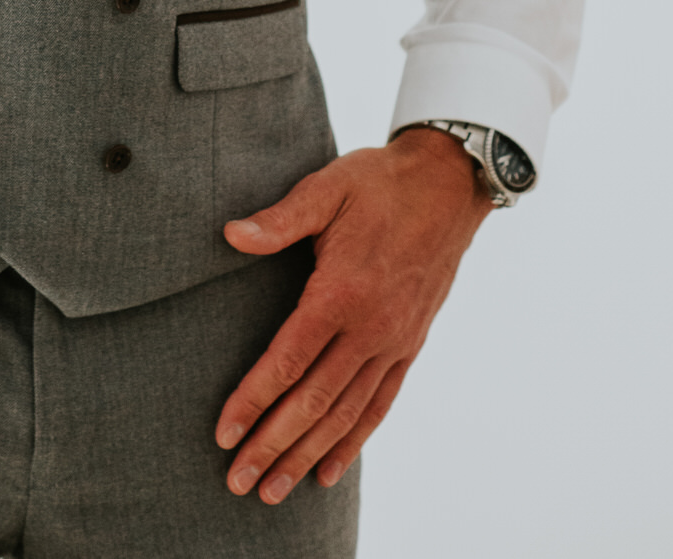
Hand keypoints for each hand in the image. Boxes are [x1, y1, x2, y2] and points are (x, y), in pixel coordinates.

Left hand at [216, 129, 490, 501]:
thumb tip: (231, 235)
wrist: (448, 184)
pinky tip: (329, 468)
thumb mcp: (327, 187)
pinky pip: (380, 404)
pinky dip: (354, 441)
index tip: (224, 432)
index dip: (254, 399)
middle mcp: (371, 327)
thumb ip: (280, 219)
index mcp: (343, 290)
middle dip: (273, 444)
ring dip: (307, 454)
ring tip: (273, 489)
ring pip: (346, 413)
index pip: (290, 359)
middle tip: (237, 482)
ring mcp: (394, 341)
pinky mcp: (410, 345)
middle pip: (315, 401)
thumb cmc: (380, 182)